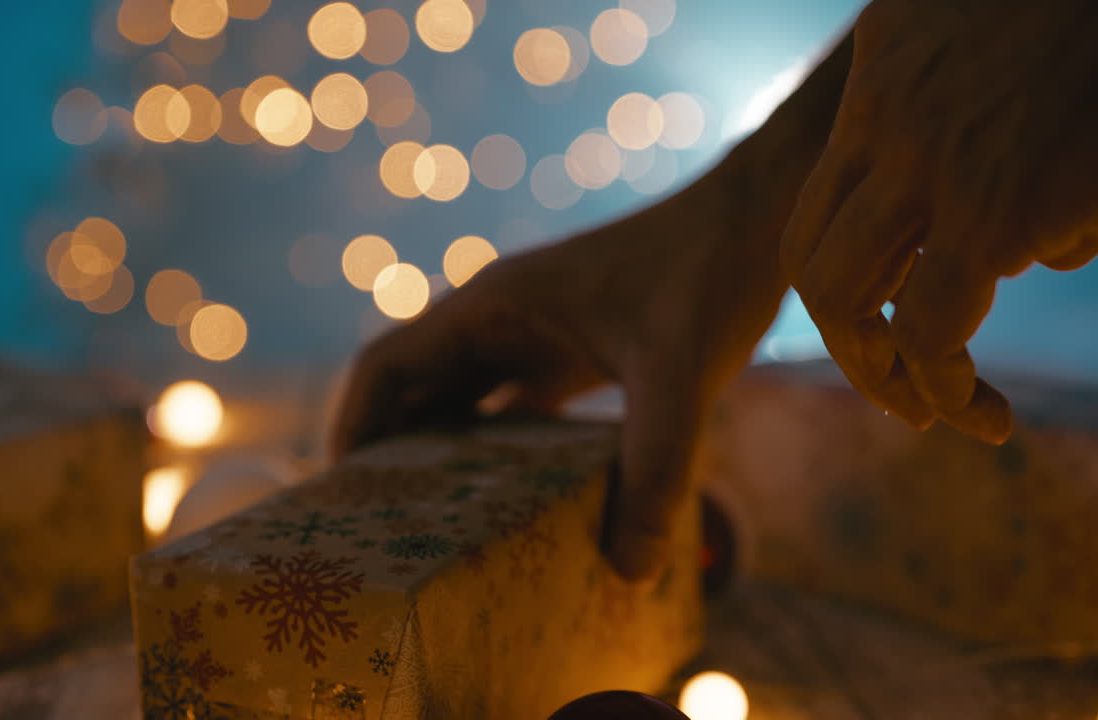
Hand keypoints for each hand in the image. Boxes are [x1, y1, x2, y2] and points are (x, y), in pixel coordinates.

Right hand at [330, 183, 787, 580]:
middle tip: (380, 533)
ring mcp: (532, 330)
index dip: (351, 427)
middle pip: (412, 389)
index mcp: (490, 307)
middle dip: (389, 455)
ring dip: (441, 453)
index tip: (342, 496)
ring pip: (459, 397)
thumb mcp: (681, 376)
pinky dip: (500, 448)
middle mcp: (497, 317)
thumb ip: (656, 469)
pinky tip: (514, 502)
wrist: (755, 221)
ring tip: (434, 530)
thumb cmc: (708, 276)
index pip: (385, 366)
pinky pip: (511, 403)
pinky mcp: (570, 347)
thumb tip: (630, 572)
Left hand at [781, 0, 1097, 443]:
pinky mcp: (993, 209)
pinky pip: (930, 329)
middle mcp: (883, 114)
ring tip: (937, 413)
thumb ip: (998, 138)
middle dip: (845, 336)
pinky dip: (947, 384)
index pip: (827, 196)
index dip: (847, 271)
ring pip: (844, 298)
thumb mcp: (1028, 50)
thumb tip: (1037, 248)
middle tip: (895, 382)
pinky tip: (988, 413)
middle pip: (811, 256)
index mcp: (887, 66)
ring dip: (882, 373)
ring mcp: (927, 162)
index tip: (891, 316)